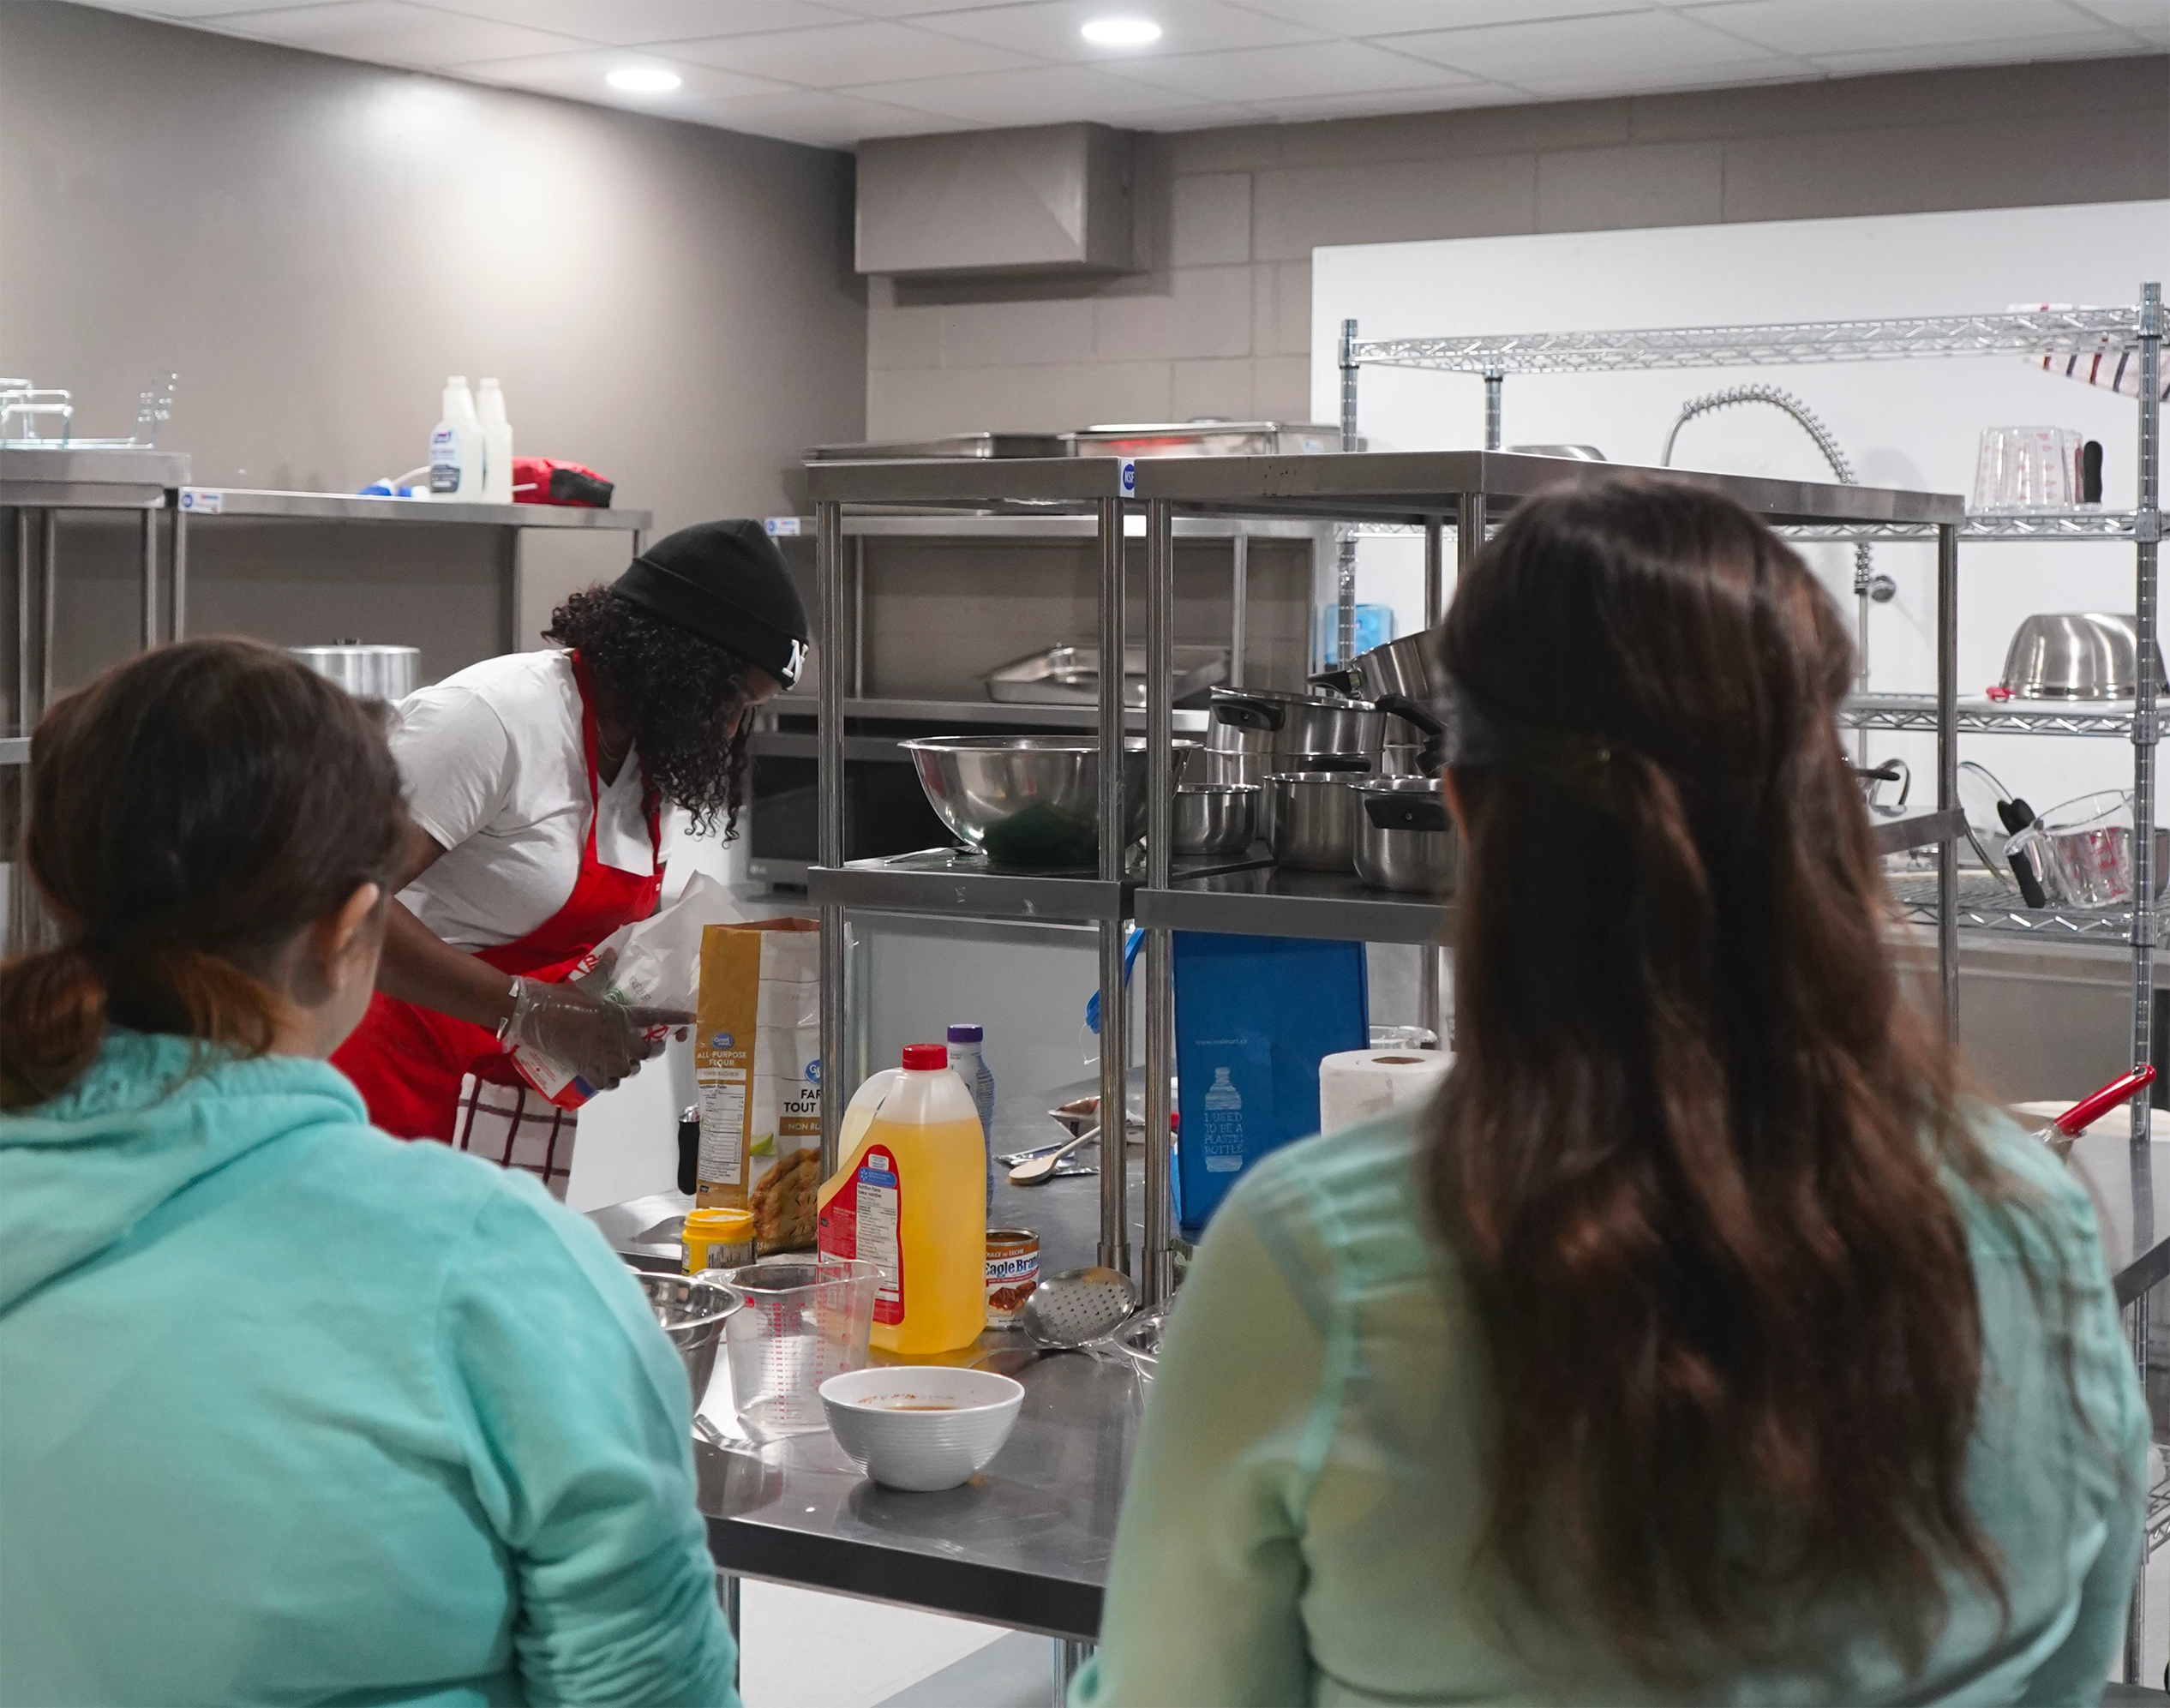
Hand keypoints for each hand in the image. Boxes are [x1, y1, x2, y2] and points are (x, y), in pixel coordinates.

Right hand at [503, 959, 693, 1091]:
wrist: (536, 1016)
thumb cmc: (563, 998)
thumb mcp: (586, 983)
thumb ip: (604, 970)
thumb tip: (613, 952)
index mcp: (621, 1015)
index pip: (655, 1016)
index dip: (676, 1018)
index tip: (692, 1019)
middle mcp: (619, 1038)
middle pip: (647, 1051)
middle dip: (651, 1050)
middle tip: (647, 1047)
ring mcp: (605, 1057)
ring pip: (630, 1069)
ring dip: (630, 1066)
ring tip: (623, 1061)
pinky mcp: (589, 1070)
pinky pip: (609, 1083)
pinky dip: (611, 1081)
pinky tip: (607, 1076)